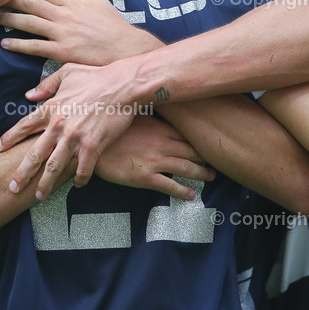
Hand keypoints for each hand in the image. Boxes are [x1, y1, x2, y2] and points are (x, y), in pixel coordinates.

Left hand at [0, 0, 161, 65]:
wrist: (126, 48)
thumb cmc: (113, 26)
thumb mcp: (97, 1)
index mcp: (72, 2)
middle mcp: (65, 15)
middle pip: (32, 4)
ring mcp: (63, 33)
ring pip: (30, 23)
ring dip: (9, 19)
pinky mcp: (63, 51)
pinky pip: (36, 47)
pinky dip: (19, 44)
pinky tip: (5, 43)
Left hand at [0, 62, 137, 197]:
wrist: (123, 84)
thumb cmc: (96, 76)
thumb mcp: (67, 73)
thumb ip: (46, 85)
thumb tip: (29, 95)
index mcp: (51, 108)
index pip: (24, 126)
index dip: (9, 139)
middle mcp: (59, 125)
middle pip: (35, 154)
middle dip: (22, 173)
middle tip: (13, 187)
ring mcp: (75, 137)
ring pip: (55, 167)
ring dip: (46, 184)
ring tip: (39, 196)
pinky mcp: (93, 146)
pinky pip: (82, 169)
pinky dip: (78, 179)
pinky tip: (76, 184)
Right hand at [97, 116, 214, 198]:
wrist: (90, 146)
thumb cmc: (109, 130)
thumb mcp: (131, 118)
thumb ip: (148, 119)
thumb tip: (157, 114)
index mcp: (159, 129)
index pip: (188, 133)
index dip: (202, 138)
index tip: (212, 140)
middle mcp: (162, 144)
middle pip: (192, 150)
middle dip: (207, 156)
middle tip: (218, 160)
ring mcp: (155, 161)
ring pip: (187, 168)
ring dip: (202, 173)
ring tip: (210, 177)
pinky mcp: (145, 177)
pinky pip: (170, 186)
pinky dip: (183, 192)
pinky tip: (191, 195)